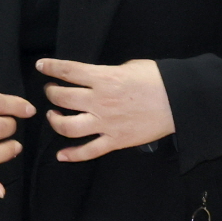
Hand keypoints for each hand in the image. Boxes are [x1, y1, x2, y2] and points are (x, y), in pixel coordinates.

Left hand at [36, 58, 175, 159]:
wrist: (180, 102)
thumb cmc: (158, 80)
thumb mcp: (129, 66)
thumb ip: (108, 73)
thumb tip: (96, 77)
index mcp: (103, 78)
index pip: (68, 71)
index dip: (50, 67)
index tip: (41, 66)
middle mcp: (99, 101)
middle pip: (62, 98)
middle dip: (51, 93)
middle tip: (51, 91)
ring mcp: (106, 123)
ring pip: (68, 127)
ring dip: (55, 121)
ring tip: (54, 115)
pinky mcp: (115, 141)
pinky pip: (89, 151)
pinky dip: (73, 155)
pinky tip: (62, 155)